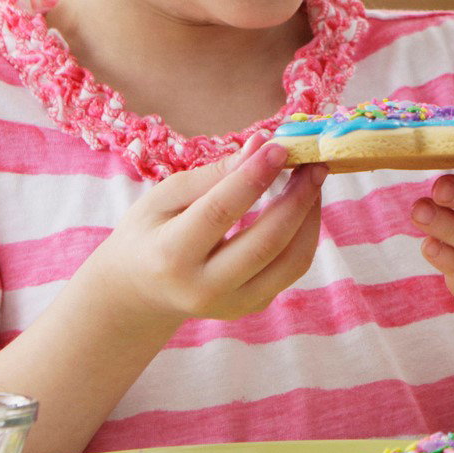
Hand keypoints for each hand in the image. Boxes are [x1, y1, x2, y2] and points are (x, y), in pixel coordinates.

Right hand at [82, 138, 325, 325]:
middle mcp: (204, 288)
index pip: (220, 212)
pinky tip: (303, 205)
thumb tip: (260, 146)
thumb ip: (212, 175)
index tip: (279, 146)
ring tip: (314, 180)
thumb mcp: (163, 198)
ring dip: (310, 216)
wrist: (139, 292)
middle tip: (314, 163)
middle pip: (266, 242)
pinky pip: (291, 270)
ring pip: (291, 262)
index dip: (253, 177)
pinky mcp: (252, 307)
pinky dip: (305, 234)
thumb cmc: (150, 233)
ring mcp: (232, 304)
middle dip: (297, 198)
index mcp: (171, 256)